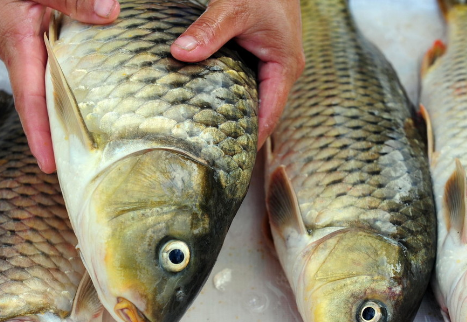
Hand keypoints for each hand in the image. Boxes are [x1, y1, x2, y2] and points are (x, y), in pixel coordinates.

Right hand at [0, 0, 119, 172]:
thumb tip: (109, 14)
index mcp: (18, 47)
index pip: (31, 100)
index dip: (40, 135)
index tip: (49, 165)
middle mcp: (19, 55)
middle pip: (42, 103)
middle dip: (58, 134)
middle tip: (79, 163)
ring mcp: (23, 49)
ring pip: (48, 87)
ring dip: (64, 112)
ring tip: (87, 139)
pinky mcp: (30, 40)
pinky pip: (52, 69)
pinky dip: (67, 86)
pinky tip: (90, 93)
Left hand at [171, 0, 304, 148]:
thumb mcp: (235, 6)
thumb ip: (209, 30)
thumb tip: (181, 54)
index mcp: (285, 67)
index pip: (269, 116)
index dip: (251, 140)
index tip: (230, 161)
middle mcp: (282, 71)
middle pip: (261, 112)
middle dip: (238, 132)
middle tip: (211, 153)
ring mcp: (273, 65)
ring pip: (253, 98)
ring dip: (234, 114)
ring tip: (207, 136)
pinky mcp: (261, 56)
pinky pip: (247, 84)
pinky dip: (230, 94)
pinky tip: (209, 103)